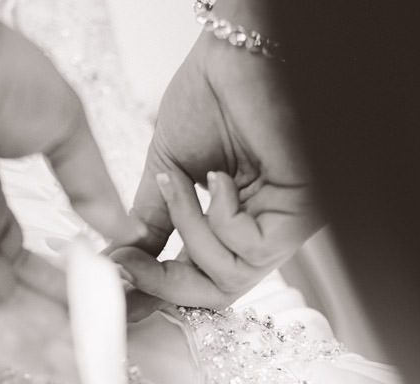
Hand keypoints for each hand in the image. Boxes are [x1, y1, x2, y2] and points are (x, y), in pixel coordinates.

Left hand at [0, 1, 143, 378]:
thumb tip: (124, 230)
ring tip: (80, 369)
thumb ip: (90, 190)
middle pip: (9, 296)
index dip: (64, 295)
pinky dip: (2, 332)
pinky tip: (43, 353)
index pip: (24, 266)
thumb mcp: (61, 138)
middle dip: (54, 330)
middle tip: (96, 358)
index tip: (103, 316)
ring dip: (34, 342)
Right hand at [110, 0, 321, 319]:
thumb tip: (117, 267)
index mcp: (235, 222)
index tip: (115, 283)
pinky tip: (217, 178)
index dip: (157, 290)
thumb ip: (149, 225)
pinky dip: (218, 218)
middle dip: (166, 282)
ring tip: (179, 185)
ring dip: (189, 231)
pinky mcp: (304, 211)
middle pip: (217, 294)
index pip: (201, 281)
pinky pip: (251, 249)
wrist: (231, 53)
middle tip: (129, 262)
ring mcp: (286, 223)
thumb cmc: (209, 98)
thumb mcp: (166, 174)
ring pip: (230, 276)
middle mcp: (263, 228)